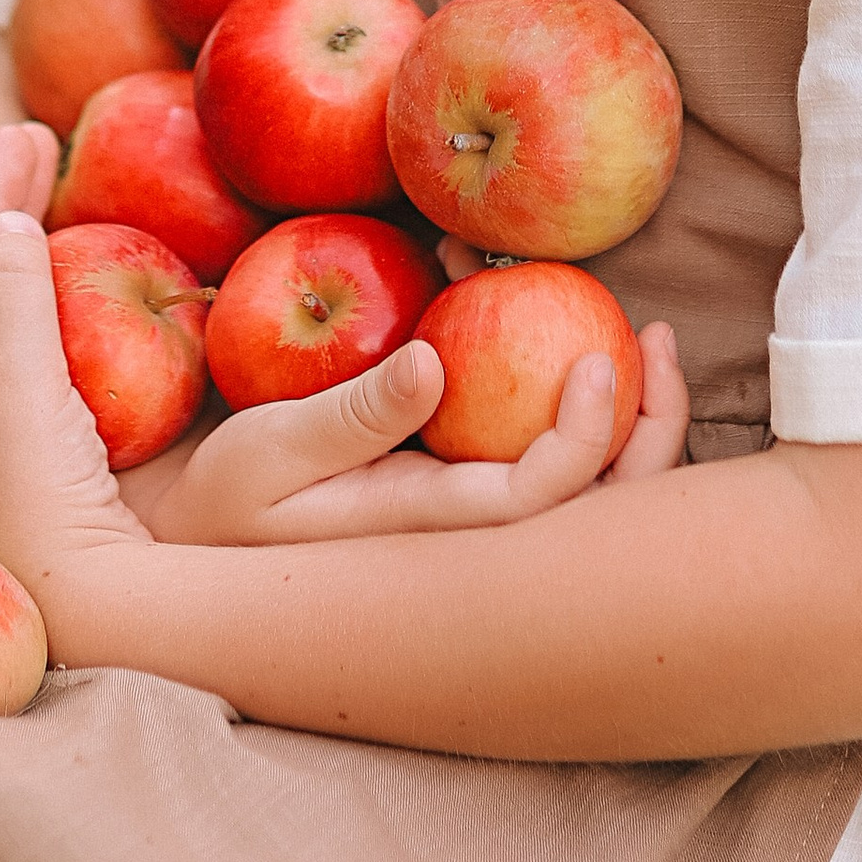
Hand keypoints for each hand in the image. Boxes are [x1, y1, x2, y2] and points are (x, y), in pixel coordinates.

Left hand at [0, 130, 152, 624]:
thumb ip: (10, 295)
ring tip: (57, 182)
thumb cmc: (39, 499)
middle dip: (6, 206)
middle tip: (38, 135)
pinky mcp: (38, 440)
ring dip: (36, 243)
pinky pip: (45, 340)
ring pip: (10, 305)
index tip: (25, 133)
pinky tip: (93, 268)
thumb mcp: (19, 388)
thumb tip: (2, 217)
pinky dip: (66, 292)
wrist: (84, 608)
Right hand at [151, 319, 692, 543]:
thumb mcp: (272, 451)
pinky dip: (564, 389)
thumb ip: (352, 414)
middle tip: (661, 337)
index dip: (588, 439)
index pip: (541, 500)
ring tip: (637, 330)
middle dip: (650, 431)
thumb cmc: (228, 496)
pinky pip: (539, 446)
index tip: (604, 357)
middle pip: (594, 505)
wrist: (200, 539)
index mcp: (430, 531)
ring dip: (623, 411)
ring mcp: (469, 510)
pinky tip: (545, 322)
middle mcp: (467, 531)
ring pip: (583, 482)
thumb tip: (434, 363)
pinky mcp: (460, 482)